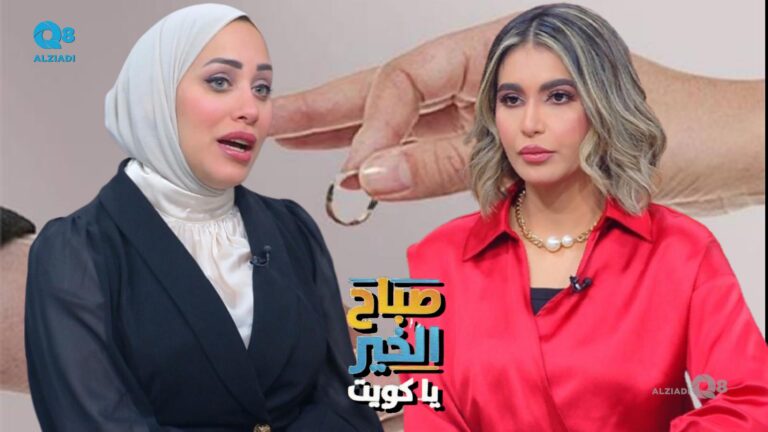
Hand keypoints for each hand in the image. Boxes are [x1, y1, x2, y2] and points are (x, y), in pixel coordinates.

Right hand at [270, 15, 764, 214]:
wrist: (724, 155)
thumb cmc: (664, 124)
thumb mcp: (548, 137)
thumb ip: (454, 158)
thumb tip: (371, 172)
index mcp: (505, 44)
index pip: (412, 79)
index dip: (375, 124)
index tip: (356, 168)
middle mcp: (495, 74)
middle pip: (397, 90)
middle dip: (333, 107)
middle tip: (275, 120)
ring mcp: (500, 113)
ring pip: (416, 128)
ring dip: (362, 140)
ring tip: (304, 145)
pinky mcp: (511, 152)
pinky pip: (447, 161)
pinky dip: (409, 172)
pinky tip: (372, 177)